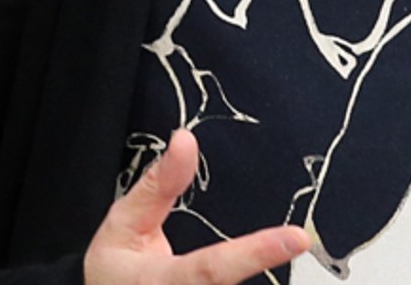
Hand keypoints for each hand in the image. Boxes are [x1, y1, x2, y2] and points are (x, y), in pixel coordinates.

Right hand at [84, 129, 309, 284]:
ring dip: (257, 267)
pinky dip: (246, 275)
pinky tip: (261, 257)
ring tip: (275, 250)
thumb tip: (185, 139)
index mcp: (159, 283)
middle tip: (295, 241)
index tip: (297, 238)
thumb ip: (157, 186)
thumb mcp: (124, 223)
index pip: (212, 269)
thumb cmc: (113, 269)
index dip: (256, 254)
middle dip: (262, 260)